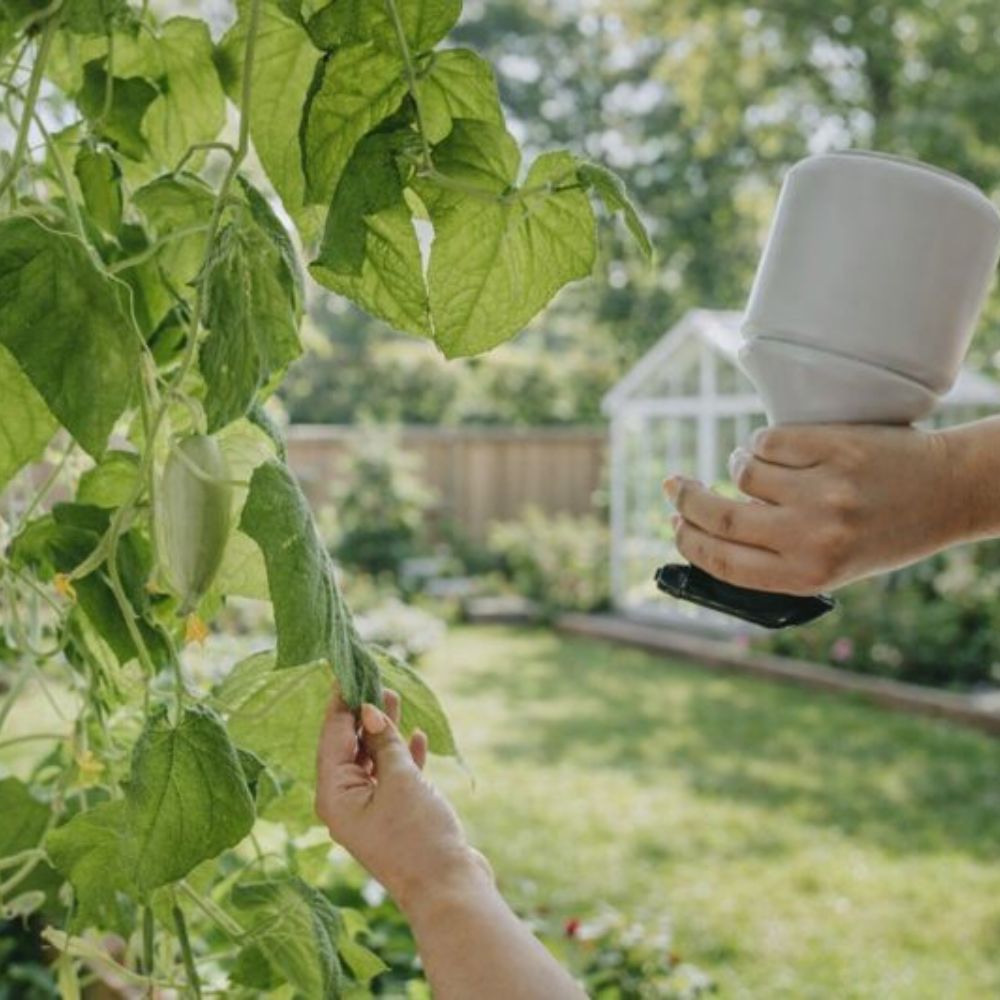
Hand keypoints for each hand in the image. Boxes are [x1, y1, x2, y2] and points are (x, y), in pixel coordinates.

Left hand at [315, 689, 491, 915]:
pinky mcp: (395, 816)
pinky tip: (417, 738)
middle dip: (363, 713)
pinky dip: (403, 757)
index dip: (340, 704)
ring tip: (395, 697)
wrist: (448, 888)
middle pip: (349, 747)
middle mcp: (345, 803)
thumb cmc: (417, 834)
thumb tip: (368, 710)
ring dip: (385, 732)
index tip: (345, 673)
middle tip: (374, 679)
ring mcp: (370, 811)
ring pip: (372, 760)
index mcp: (333, 795)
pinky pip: (392, 778)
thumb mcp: (400, 778)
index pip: (331, 737)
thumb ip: (383, 741)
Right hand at [665, 423, 965, 594]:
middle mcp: (812, 537)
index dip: (688, 541)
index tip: (673, 522)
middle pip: (720, 516)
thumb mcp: (829, 565)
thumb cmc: (882, 533)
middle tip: (675, 485)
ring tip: (758, 466)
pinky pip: (770, 441)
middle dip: (687, 498)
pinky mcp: (835, 448)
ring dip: (739, 465)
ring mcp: (824, 490)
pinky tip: (786, 449)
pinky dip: (765, 443)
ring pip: (744, 471)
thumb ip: (771, 558)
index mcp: (806, 575)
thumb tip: (702, 531)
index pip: (722, 562)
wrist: (947, 493)